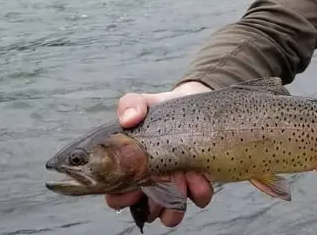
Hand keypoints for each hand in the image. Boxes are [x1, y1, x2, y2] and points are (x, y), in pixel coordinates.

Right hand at [103, 81, 213, 226]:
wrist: (194, 102)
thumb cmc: (160, 109)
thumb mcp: (142, 102)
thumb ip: (130, 105)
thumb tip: (129, 119)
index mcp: (130, 171)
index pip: (116, 197)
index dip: (122, 197)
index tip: (134, 184)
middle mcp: (151, 185)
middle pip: (145, 212)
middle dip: (154, 202)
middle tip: (163, 179)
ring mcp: (175, 188)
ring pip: (171, 215)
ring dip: (177, 202)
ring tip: (184, 176)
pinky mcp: (199, 184)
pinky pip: (199, 199)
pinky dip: (200, 191)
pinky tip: (200, 173)